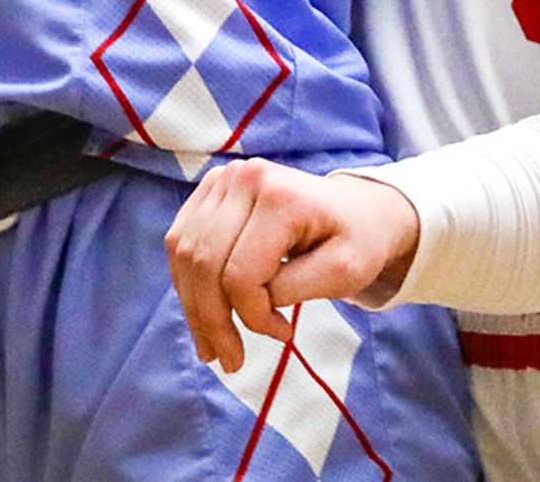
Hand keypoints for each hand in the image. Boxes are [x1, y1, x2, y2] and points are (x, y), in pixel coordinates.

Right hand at [163, 158, 418, 371]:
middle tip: (230, 361)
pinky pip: (181, 243)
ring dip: (193, 306)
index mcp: (279, 196)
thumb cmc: (357, 241)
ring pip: (184, 254)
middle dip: (211, 321)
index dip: (252, 316)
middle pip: (204, 263)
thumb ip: (294, 289)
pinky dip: (189, 283)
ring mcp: (222, 178)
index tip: (284, 334)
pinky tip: (204, 311)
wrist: (357, 208)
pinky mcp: (210, 190)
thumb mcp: (344, 272)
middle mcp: (243, 177)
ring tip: (211, 345)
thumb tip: (249, 305)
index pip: (241, 273)